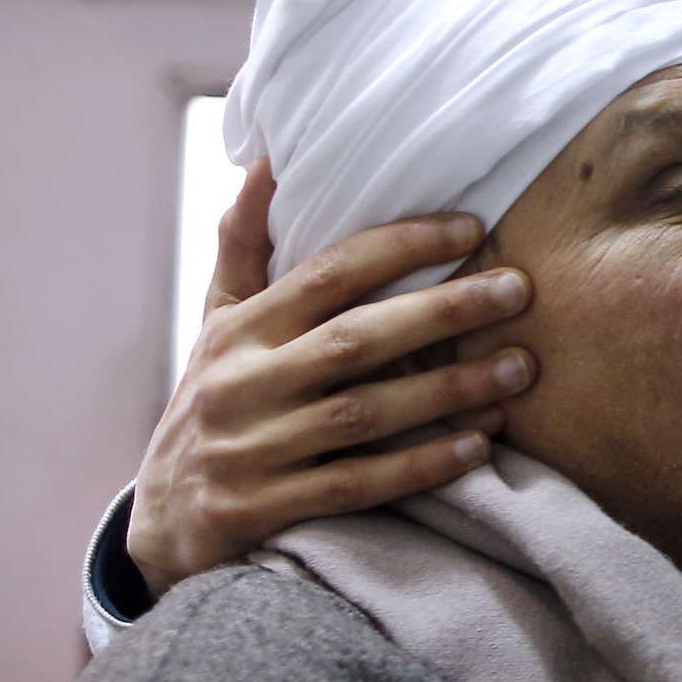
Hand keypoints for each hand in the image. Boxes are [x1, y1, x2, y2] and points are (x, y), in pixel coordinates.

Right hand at [125, 160, 540, 596]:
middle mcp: (243, 384)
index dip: (400, 246)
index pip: (328, 273)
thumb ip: (245, 245)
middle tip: (518, 290)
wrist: (162, 524)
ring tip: (519, 368)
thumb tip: (270, 158)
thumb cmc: (214, 403)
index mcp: (240, 330)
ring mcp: (251, 450)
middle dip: (443, 311)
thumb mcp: (217, 322)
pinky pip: (358, 484)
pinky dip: (420, 465)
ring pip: (365, 413)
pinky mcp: (264, 510)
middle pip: (356, 339)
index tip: (471, 228)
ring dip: (449, 389)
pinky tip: (477, 446)